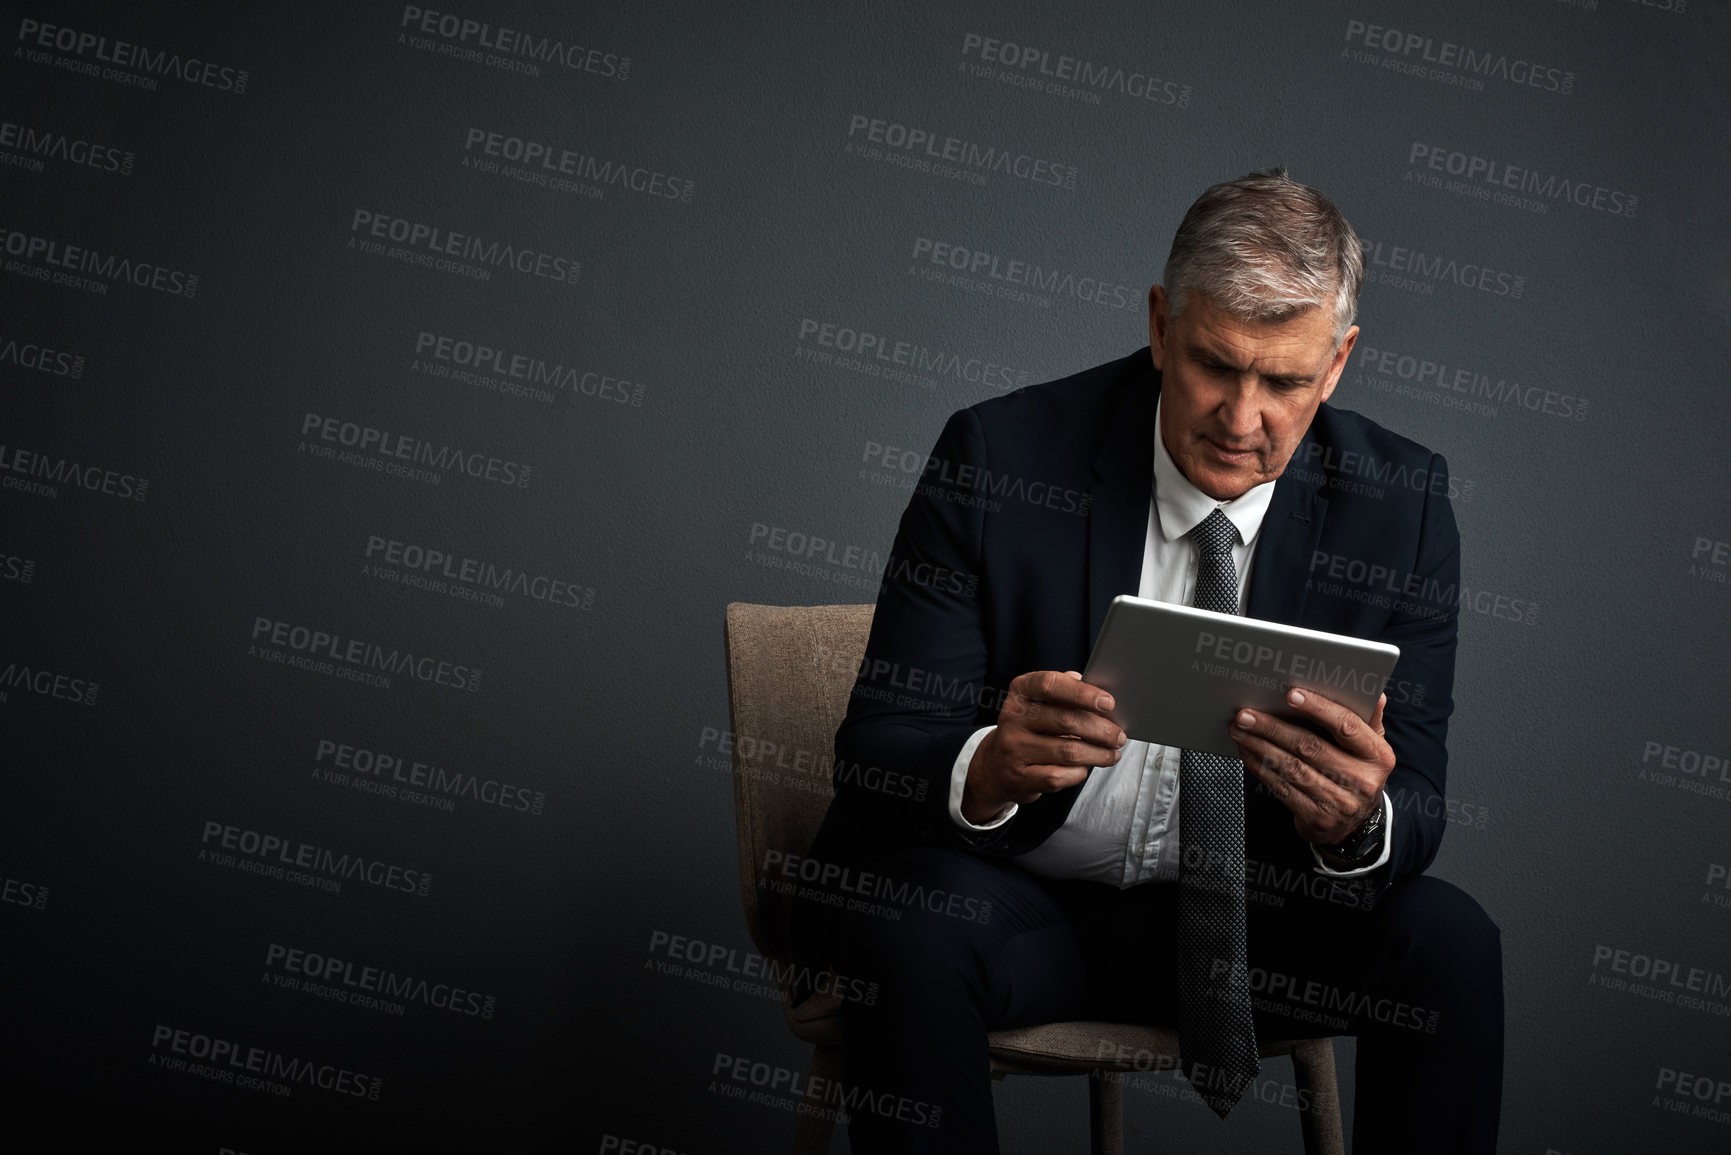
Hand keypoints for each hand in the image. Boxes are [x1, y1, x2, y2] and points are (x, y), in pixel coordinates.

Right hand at [962, 670, 1126, 824]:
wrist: (995, 766)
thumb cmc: (1029, 729)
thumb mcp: (1038, 704)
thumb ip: (1064, 692)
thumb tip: (1097, 689)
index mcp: (1020, 692)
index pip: (1049, 684)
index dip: (1082, 692)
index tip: (1108, 703)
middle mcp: (1012, 718)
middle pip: (1065, 720)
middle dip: (1101, 729)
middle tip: (1119, 736)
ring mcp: (1014, 749)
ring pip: (1068, 750)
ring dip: (1099, 753)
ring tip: (1113, 754)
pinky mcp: (1020, 777)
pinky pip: (1059, 776)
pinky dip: (1079, 772)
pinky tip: (1086, 767)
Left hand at [1229, 689, 1393, 845]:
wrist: (1353, 825)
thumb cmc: (1357, 774)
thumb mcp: (1370, 748)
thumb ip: (1367, 720)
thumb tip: (1374, 694)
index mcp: (1378, 756)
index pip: (1346, 726)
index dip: (1318, 708)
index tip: (1291, 695)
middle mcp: (1362, 780)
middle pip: (1310, 747)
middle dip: (1273, 728)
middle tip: (1246, 714)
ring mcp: (1339, 802)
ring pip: (1291, 768)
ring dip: (1259, 746)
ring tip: (1239, 730)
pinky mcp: (1316, 817)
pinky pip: (1282, 788)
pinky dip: (1260, 767)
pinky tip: (1247, 753)